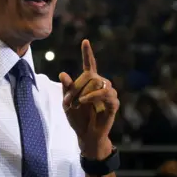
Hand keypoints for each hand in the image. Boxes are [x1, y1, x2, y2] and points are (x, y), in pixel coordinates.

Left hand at [59, 40, 119, 158]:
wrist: (86, 135)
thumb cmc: (77, 118)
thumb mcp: (67, 102)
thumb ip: (66, 88)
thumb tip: (62, 73)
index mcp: (89, 83)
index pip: (90, 64)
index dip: (87, 53)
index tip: (85, 41)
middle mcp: (101, 85)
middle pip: (90, 76)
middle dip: (76, 87)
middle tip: (68, 101)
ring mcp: (109, 93)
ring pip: (97, 83)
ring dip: (84, 93)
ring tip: (77, 103)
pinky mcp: (113, 103)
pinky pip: (105, 93)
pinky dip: (93, 96)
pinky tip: (84, 101)